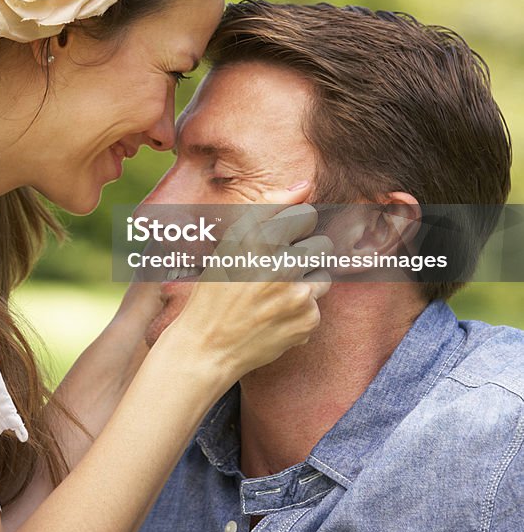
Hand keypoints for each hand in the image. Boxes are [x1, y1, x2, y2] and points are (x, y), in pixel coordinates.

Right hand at [165, 183, 331, 381]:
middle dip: (303, 256)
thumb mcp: (232, 240)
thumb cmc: (217, 287)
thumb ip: (270, 207)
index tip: (277, 243)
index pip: (308, 216)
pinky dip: (300, 311)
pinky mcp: (308, 321)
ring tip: (274, 295)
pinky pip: (317, 305)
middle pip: (322, 244)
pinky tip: (275, 317)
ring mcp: (298, 296)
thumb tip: (305, 186)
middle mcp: (282, 265)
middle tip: (276, 272)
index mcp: (260, 239)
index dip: (292, 229)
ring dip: (305, 283)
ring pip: (323, 275)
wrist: (208, 345)